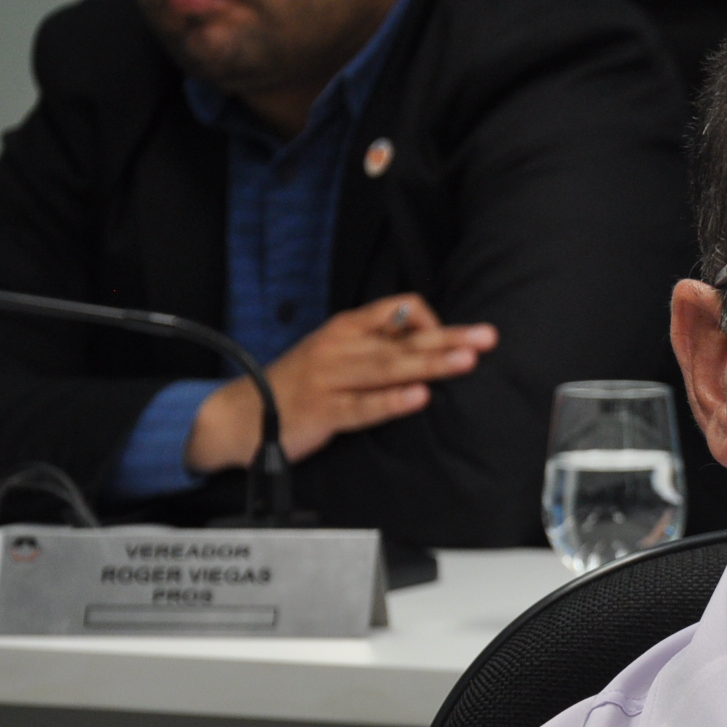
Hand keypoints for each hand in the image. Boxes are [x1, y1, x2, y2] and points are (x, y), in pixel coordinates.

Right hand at [184, 294, 497, 471]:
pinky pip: (362, 407)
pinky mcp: (322, 412)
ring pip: (387, 369)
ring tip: (465, 361)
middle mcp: (338, 348)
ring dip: (429, 365)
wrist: (238, 416)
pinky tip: (419, 399)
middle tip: (487, 337)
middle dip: (449, 338)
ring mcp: (329, 379)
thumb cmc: (298, 386)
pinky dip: (392, 402)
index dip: (430, 321)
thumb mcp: (335, 354)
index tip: (457, 338)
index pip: (396, 310)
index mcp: (345, 330)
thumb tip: (429, 340)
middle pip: (402, 340)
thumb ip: (376, 345)